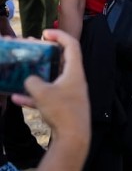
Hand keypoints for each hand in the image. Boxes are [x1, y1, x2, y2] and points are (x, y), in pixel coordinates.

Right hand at [13, 29, 89, 144]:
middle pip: (62, 61)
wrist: (73, 137)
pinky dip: (34, 96)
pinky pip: (48, 97)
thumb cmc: (61, 110)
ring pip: (52, 79)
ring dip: (38, 75)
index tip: (45, 33)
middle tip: (33, 50)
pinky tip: (17, 99)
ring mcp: (70, 94)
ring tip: (22, 72)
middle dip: (46, 54)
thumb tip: (29, 80)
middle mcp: (75, 80)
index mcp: (75, 72)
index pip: (72, 45)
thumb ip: (32, 81)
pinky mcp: (65, 107)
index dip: (59, 35)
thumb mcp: (41, 92)